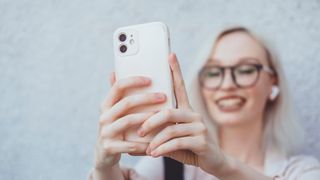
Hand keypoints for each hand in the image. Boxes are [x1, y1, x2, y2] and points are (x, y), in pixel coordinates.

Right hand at [94, 73, 166, 169]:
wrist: (104, 154)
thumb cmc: (116, 128)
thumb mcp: (115, 112)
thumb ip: (119, 96)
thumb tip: (114, 72)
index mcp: (106, 104)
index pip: (118, 86)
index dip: (134, 81)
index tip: (150, 79)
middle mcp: (104, 116)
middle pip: (126, 102)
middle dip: (146, 98)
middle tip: (163, 97)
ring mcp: (105, 132)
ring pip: (128, 121)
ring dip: (147, 118)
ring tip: (161, 116)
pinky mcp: (109, 147)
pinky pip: (130, 143)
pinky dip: (144, 141)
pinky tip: (156, 139)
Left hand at [137, 53, 227, 174]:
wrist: (212, 162)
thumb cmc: (187, 146)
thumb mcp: (172, 136)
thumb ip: (158, 130)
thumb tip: (134, 130)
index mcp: (187, 109)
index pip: (180, 86)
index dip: (175, 70)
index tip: (170, 55)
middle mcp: (194, 114)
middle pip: (168, 111)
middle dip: (150, 121)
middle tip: (139, 130)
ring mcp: (199, 127)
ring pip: (171, 128)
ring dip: (155, 140)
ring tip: (147, 148)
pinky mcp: (202, 141)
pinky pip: (177, 142)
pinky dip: (163, 148)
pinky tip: (154, 153)